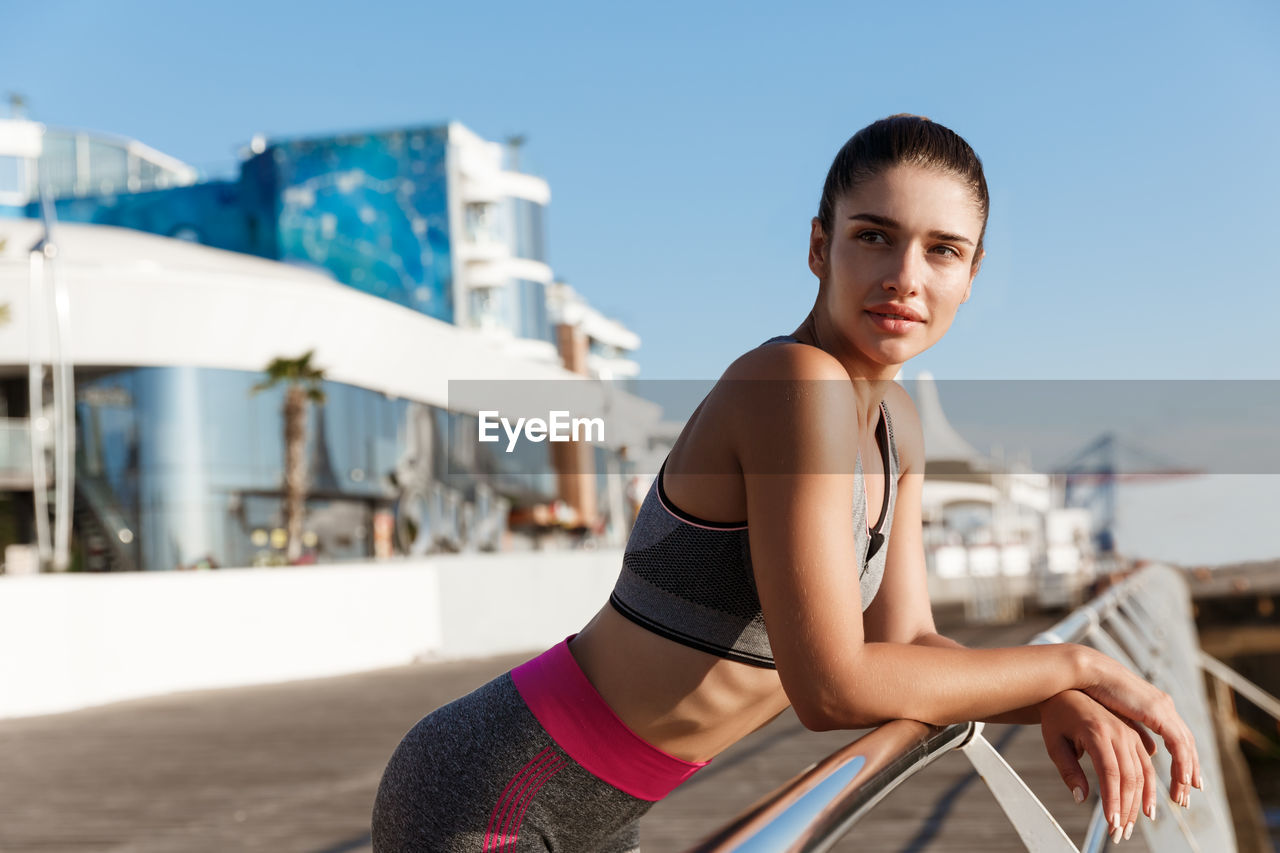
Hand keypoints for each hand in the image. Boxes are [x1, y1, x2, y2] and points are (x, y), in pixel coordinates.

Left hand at [1040, 690, 1157, 841]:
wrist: (1069, 691)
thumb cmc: (1058, 717)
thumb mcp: (1054, 742)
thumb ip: (1068, 770)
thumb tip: (1081, 798)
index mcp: (1096, 730)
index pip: (1109, 772)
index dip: (1112, 799)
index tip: (1110, 822)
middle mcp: (1119, 732)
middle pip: (1130, 776)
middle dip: (1126, 808)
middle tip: (1119, 832)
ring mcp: (1130, 734)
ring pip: (1143, 773)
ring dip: (1140, 802)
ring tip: (1130, 825)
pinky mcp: (1136, 737)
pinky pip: (1147, 765)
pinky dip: (1148, 788)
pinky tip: (1146, 807)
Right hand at [1073, 646, 1200, 809]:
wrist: (1086, 673)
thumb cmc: (1091, 693)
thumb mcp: (1115, 718)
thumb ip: (1134, 733)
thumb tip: (1151, 751)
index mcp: (1155, 707)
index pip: (1177, 740)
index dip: (1182, 763)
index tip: (1183, 784)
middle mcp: (1164, 707)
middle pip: (1186, 745)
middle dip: (1189, 773)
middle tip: (1186, 798)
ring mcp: (1163, 708)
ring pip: (1185, 747)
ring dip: (1186, 773)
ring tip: (1181, 797)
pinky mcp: (1158, 711)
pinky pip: (1177, 742)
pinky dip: (1182, 762)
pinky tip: (1180, 780)